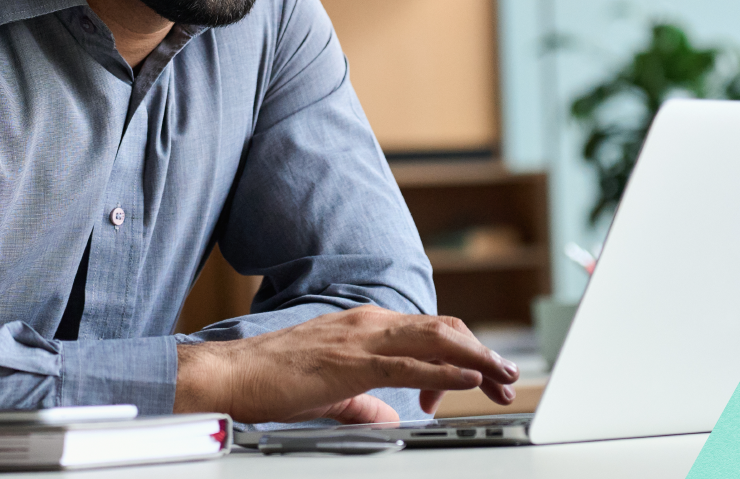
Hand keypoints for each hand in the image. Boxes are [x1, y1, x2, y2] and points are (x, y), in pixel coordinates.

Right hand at [174, 305, 519, 423]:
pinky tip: (468, 380)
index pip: (428, 332)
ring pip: (435, 340)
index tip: (479, 380)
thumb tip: (390, 417)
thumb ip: (364, 403)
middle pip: (443, 331)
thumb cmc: (272, 380)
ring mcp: (361, 338)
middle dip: (481, 354)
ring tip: (503, 375)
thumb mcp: (331, 393)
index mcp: (365, 326)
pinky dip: (445, 370)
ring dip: (476, 358)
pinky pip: (409, 363)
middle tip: (507, 378)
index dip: (462, 354)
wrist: (231, 374)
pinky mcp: (352, 362)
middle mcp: (369, 323)